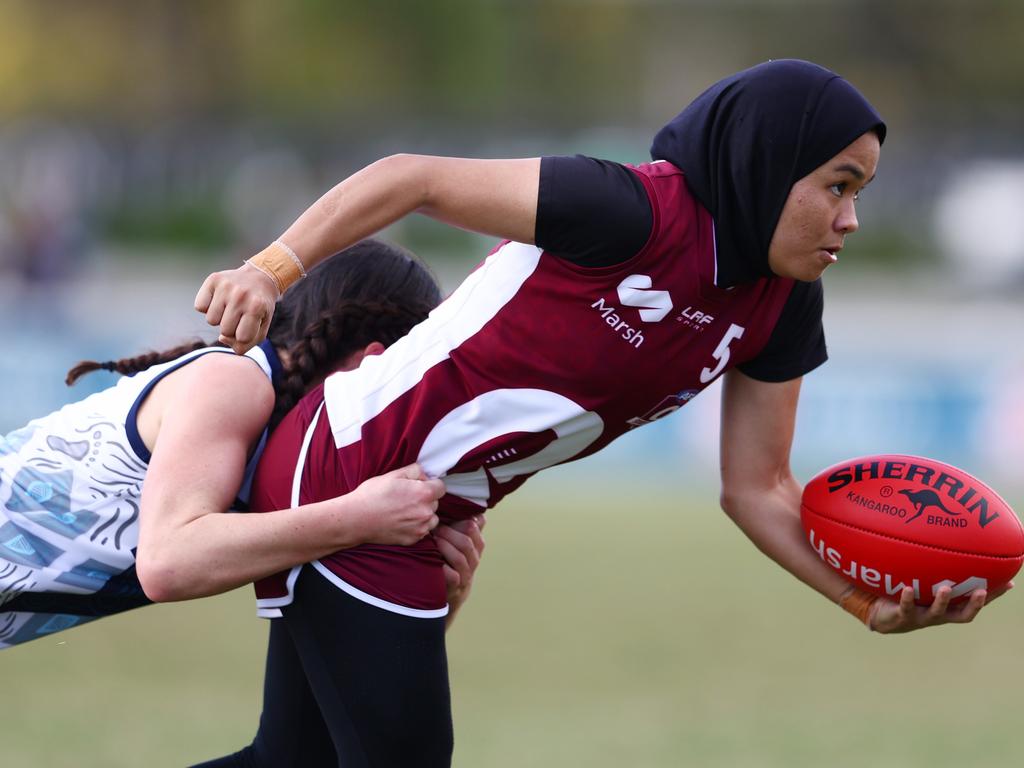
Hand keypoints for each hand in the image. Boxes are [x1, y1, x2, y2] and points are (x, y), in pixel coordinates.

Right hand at [194, 262, 278, 353]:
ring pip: (211, 320)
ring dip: (219, 318)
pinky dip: (207, 307)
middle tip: (240, 315)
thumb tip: (222, 338)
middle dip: (231, 327)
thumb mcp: (261, 327)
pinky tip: (219, 300)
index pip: (242, 338)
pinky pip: (199, 307)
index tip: (249, 324)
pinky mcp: (213, 280)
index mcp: (257, 307)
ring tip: (230, 307)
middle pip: (225, 331)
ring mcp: (226, 286)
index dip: (244, 335)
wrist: (259, 278)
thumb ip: (245, 344)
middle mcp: (240, 295)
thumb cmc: (259, 308)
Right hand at [344, 464, 444, 546]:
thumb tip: (425, 475)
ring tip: (405, 511)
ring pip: (431, 518)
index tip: (420, 486)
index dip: (431, 485)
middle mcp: (426, 512)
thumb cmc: (372, 495)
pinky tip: (401, 521)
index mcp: (424, 493)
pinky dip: (416, 526)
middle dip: (425, 499)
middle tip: (406, 498)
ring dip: (423, 514)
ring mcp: (420, 528)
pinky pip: (422, 531)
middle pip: (435, 502)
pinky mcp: (413, 539)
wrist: (355, 519)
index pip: (441, 487)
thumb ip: (415, 471)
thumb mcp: (393, 475)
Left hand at [435, 515, 485, 626]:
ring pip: (460, 557)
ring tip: (432, 541)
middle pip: (467, 540)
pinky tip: (432, 561)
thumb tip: (458, 503)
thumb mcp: (458, 543)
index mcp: (476, 544)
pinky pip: (453, 576)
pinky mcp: (456, 588)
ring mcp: (467, 574)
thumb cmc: (450, 562)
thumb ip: (460, 525)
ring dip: (444, 546)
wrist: (449, 594)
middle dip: (449, 532)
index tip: (446, 515)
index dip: (461, 518)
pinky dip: (442, 568)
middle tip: (435, 528)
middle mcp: (474, 558)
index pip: (476, 526)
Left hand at [868, 581, 1012, 633]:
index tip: (1009, 583)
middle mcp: (940, 614)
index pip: (976, 601)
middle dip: (974, 604)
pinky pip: (906, 607)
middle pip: (964, 614)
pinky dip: (908, 598)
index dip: (994, 595)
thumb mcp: (925, 581)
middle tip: (982, 590)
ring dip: (942, 601)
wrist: (884, 616)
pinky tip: (908, 588)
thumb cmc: (911, 595)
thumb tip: (947, 541)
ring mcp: (923, 617)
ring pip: (937, 612)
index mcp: (950, 606)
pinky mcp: (904, 616)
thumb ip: (937, 567)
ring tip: (945, 589)